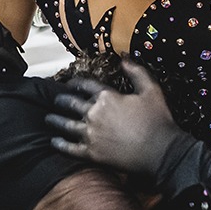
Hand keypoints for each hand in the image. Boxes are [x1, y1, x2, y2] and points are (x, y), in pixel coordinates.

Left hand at [46, 60, 191, 175]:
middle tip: (55, 100)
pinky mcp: (92, 152)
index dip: (76, 83)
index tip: (71, 84)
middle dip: (61, 100)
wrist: (162, 151)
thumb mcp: (151, 89)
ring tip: (48, 118)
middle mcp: (94, 113)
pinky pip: (69, 147)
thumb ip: (136, 71)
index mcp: (107, 97)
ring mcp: (91, 133)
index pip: (85, 85)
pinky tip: (54, 141)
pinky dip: (60, 144)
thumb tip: (124, 57)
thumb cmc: (158, 121)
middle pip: (70, 103)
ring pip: (65, 124)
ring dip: (55, 120)